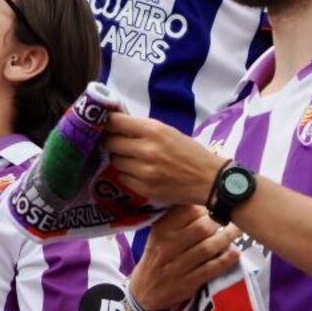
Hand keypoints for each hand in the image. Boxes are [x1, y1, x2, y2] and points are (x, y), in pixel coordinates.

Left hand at [104, 113, 223, 205]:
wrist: (209, 180)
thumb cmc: (189, 152)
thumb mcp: (168, 132)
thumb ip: (142, 128)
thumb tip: (115, 123)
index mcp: (153, 130)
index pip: (115, 122)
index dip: (106, 122)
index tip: (102, 123)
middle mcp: (146, 150)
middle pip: (110, 143)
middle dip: (111, 142)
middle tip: (117, 143)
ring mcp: (144, 171)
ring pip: (115, 161)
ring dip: (120, 159)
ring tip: (133, 159)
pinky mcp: (144, 188)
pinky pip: (123, 177)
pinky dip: (127, 174)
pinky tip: (140, 173)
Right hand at [130, 206, 240, 310]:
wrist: (145, 291)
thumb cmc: (157, 257)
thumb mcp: (159, 235)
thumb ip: (177, 219)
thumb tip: (205, 201)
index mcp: (161, 231)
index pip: (187, 211)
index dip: (206, 206)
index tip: (216, 202)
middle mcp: (167, 246)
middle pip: (201, 228)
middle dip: (220, 221)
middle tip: (232, 216)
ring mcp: (177, 266)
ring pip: (208, 248)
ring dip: (227, 238)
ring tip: (238, 230)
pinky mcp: (187, 283)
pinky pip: (211, 269)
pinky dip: (226, 260)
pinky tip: (235, 252)